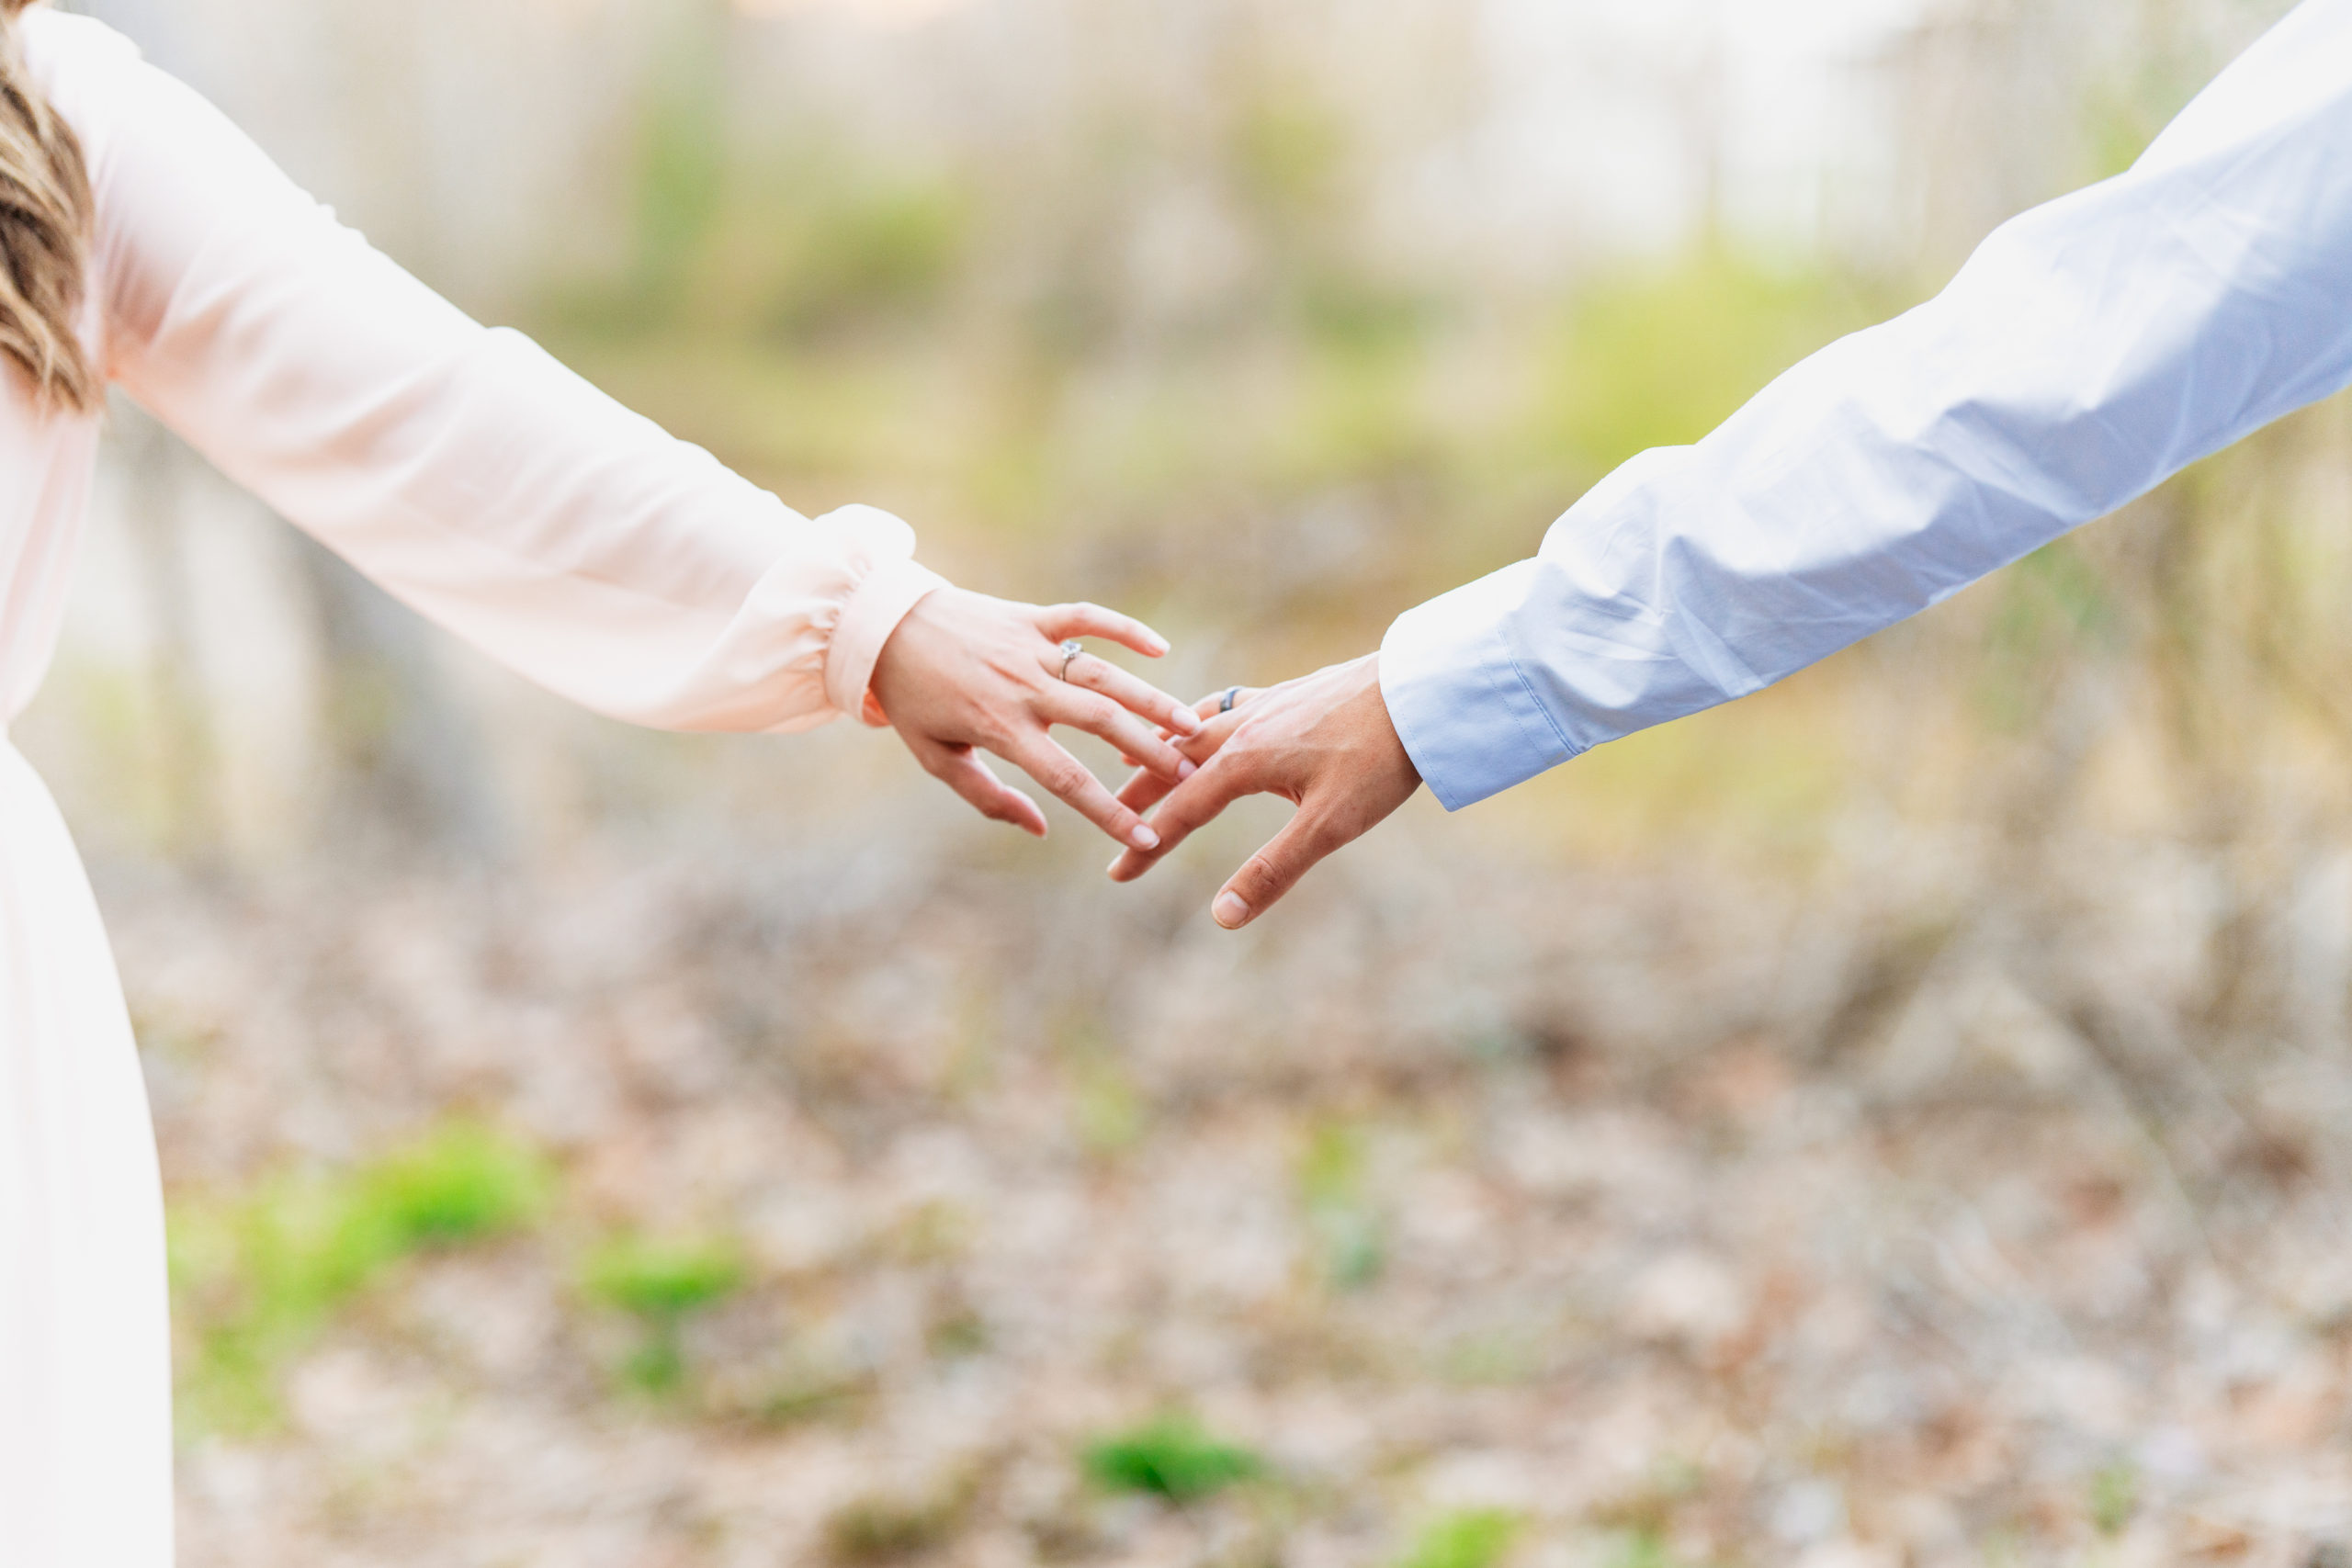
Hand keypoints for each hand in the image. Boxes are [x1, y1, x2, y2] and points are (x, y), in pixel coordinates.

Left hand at [869, 588, 1203, 850]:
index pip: (1066, 778)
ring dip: (1151, 699)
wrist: (885, 626)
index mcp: (999, 727)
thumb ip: (989, 796)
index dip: (1109, 812)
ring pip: (1104, 673)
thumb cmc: (913, 699)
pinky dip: (1125, 629)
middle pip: (1100, 722)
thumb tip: (1039, 828)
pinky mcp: (1032, 616)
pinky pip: (1087, 618)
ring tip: (1190, 725)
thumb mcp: (937, 758)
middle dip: (1150, 751)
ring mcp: (1030, 647)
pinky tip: (1160, 652)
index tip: (1146, 838)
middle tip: (1189, 775)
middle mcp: (1022, 686)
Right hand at [1107, 653, 1420, 926]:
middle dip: (1140, 796)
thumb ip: (1272, 870)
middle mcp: (1243, 727)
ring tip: (1133, 757)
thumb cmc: (1380, 759)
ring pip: (1195, 729)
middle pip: (1174, 764)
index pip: (1182, 811)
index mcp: (1244, 761)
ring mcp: (1266, 705)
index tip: (1116, 875)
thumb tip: (1222, 917)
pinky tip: (1207, 720)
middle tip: (1109, 820)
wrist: (1421, 690)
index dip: (1147, 846)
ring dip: (1162, 751)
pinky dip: (1200, 718)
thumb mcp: (1329, 825)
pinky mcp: (1290, 694)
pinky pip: (1227, 705)